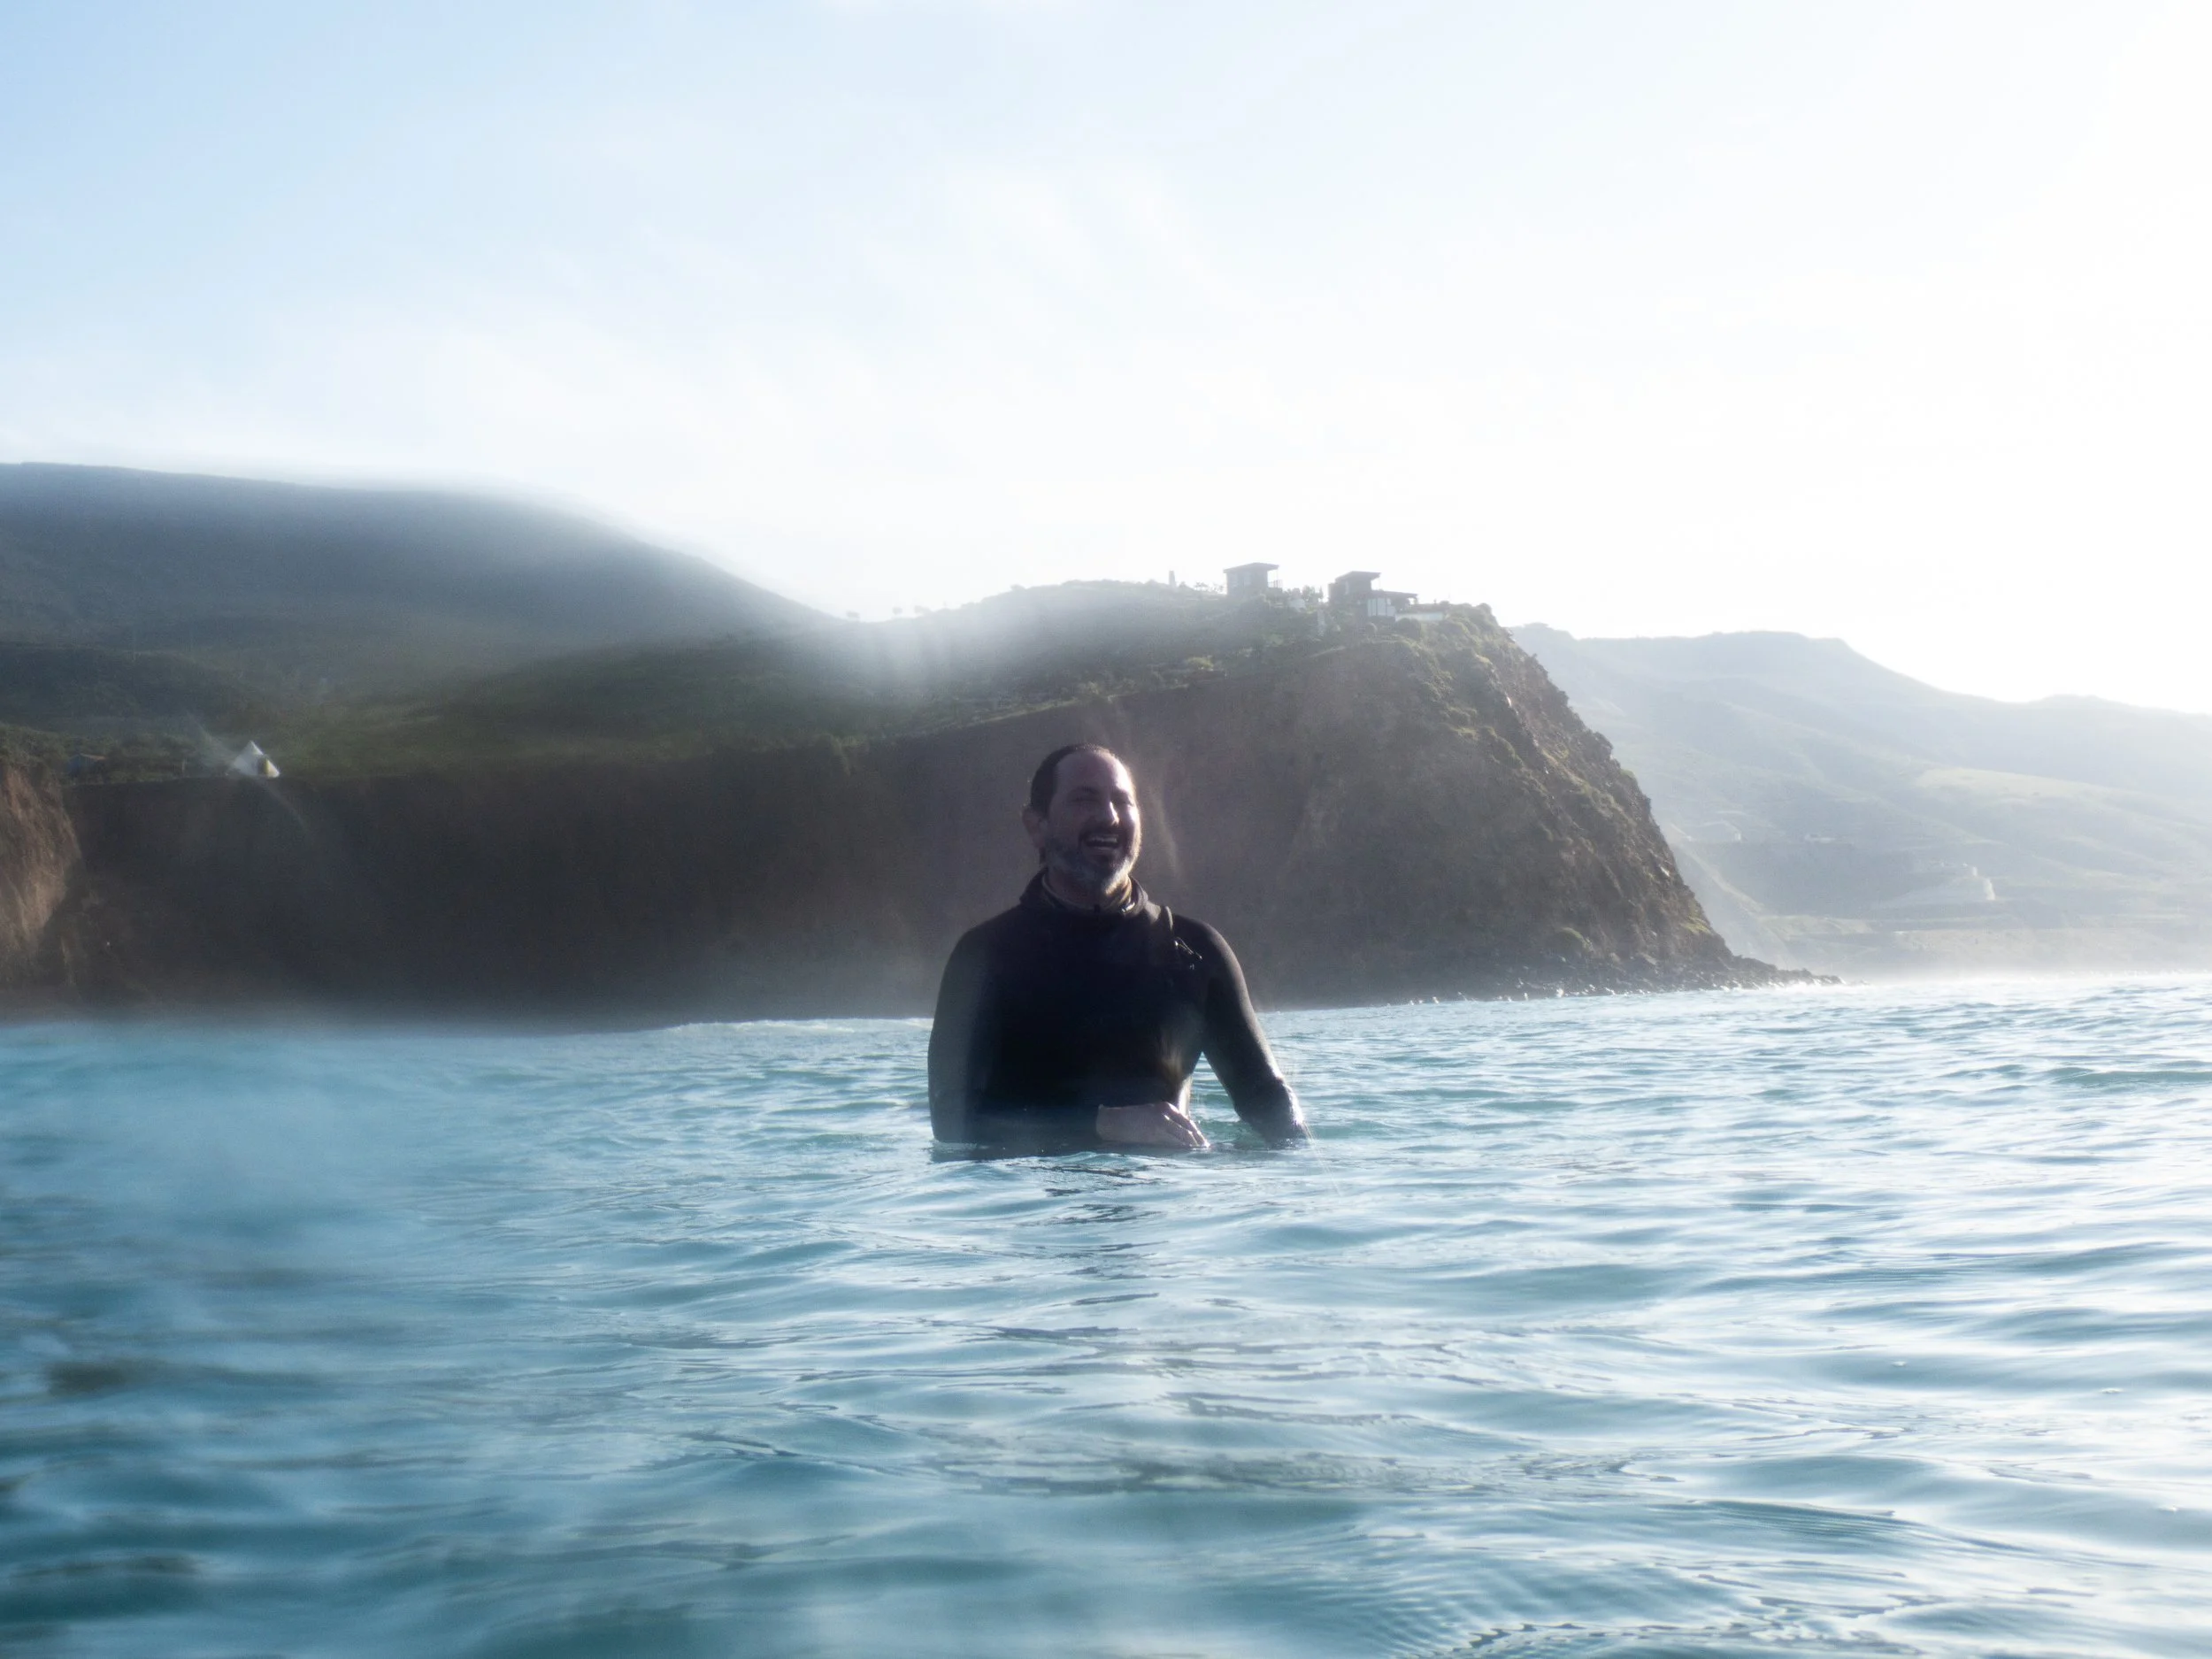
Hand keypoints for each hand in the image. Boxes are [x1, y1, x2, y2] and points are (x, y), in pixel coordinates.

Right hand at [1094, 1101, 1208, 1149]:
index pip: (1187, 1122)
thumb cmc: (1132, 1117)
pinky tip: (1184, 1155)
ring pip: (1180, 1138)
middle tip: (1205, 1151)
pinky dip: (1178, 1150)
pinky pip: (1170, 1144)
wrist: (1114, 1121)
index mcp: (1166, 1107)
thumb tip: (1180, 1131)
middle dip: (1197, 1142)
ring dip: (1190, 1147)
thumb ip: (1166, 1119)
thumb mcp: (1152, 1112)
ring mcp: (1159, 1125)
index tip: (1203, 1142)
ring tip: (1198, 1155)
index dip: (1196, 1134)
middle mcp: (1165, 1114)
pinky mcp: (1153, 1135)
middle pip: (1187, 1130)